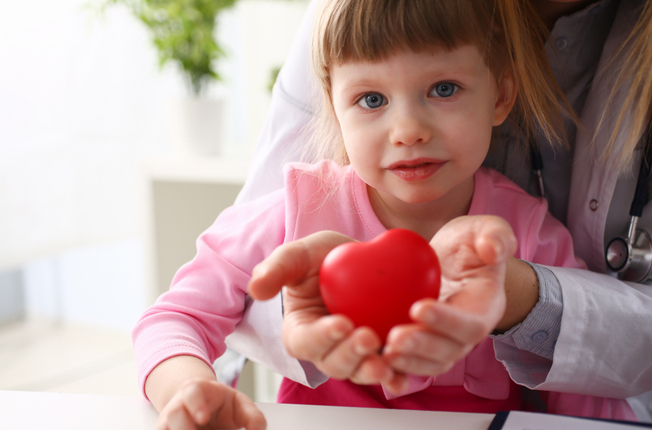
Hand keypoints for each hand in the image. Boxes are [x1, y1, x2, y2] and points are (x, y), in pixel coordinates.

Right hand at [156, 377, 265, 429]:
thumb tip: (259, 429)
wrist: (205, 410)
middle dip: (183, 427)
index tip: (203, 417)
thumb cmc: (222, 406)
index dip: (196, 404)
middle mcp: (178, 407)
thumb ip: (252, 416)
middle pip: (173, 415)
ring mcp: (169, 424)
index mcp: (197, 390)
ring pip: (165, 428)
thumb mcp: (240, 405)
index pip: (192, 392)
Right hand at [248, 231, 406, 392]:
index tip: (340, 323)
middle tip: (367, 336)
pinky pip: (386, 370)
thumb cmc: (322, 258)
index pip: (305, 340)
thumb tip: (256, 289)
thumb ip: (276, 268)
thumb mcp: (299, 255)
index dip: (321, 336)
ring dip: (370, 371)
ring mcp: (353, 354)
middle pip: (333, 363)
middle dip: (350, 355)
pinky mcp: (379, 352)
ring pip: (358, 371)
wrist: (358, 259)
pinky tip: (402, 375)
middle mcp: (326, 348)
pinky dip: (394, 377)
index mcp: (300, 330)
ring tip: (384, 362)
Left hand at [382, 215, 516, 376]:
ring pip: (430, 362)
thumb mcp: (485, 229)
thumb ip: (495, 235)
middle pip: (449, 350)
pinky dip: (395, 367)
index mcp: (484, 307)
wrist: (451, 260)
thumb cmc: (470, 244)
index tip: (418, 308)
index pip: (470, 322)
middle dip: (422, 347)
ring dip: (408, 361)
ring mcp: (445, 342)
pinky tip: (372, 359)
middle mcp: (466, 332)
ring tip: (383, 351)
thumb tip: (492, 250)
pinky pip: (412, 361)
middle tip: (395, 338)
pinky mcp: (423, 344)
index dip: (446, 320)